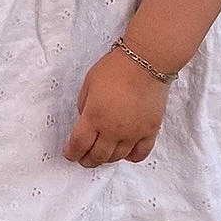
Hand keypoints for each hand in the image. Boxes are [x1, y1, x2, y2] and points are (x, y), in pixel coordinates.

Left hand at [63, 47, 168, 167]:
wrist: (146, 61)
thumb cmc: (115, 68)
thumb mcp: (89, 84)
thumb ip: (84, 106)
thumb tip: (86, 121)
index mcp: (94, 117)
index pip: (79, 144)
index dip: (72, 152)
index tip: (70, 154)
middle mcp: (112, 130)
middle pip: (97, 156)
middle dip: (87, 159)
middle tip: (84, 158)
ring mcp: (133, 133)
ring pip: (117, 157)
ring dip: (107, 159)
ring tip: (102, 155)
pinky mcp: (150, 131)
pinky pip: (140, 154)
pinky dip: (130, 157)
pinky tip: (125, 153)